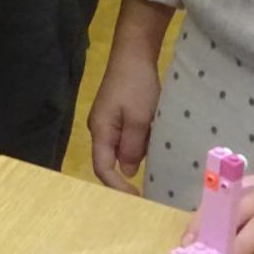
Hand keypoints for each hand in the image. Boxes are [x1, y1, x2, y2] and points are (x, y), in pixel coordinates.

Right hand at [88, 44, 160, 193]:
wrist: (133, 54)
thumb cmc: (136, 85)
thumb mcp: (139, 118)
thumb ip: (133, 147)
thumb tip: (128, 172)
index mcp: (101, 130)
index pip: (103, 168)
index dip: (118, 187)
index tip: (138, 199)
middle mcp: (100, 128)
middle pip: (108, 161)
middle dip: (125, 179)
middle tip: (148, 193)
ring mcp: (108, 121)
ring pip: (118, 151)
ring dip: (134, 162)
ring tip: (153, 175)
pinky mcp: (117, 115)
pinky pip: (125, 139)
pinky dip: (138, 148)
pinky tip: (153, 151)